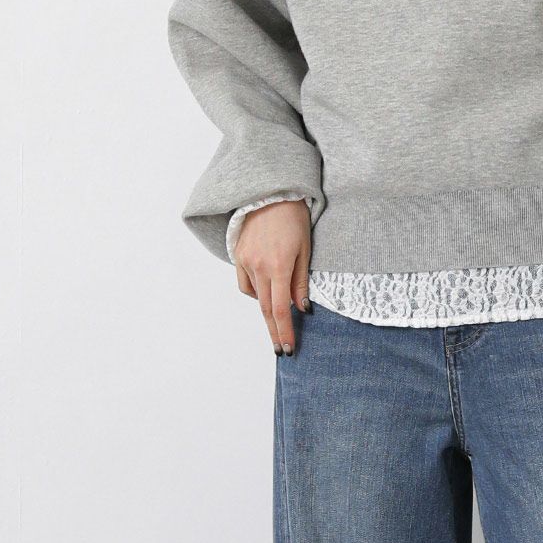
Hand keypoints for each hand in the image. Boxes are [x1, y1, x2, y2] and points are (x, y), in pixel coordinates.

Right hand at [234, 199, 311, 354]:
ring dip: (267, 310)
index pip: (281, 309)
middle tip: (281, 349)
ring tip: (278, 317)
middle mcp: (258, 266)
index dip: (284, 331)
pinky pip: (245, 283)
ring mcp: (245, 261)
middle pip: (266, 309)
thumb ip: (301, 281)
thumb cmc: (294, 218)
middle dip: (274, 331)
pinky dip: (256, 291)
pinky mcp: (237, 255)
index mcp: (278, 266)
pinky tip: (266, 290)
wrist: (270, 192)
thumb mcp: (305, 249)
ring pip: (255, 296)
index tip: (288, 349)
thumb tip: (302, 310)